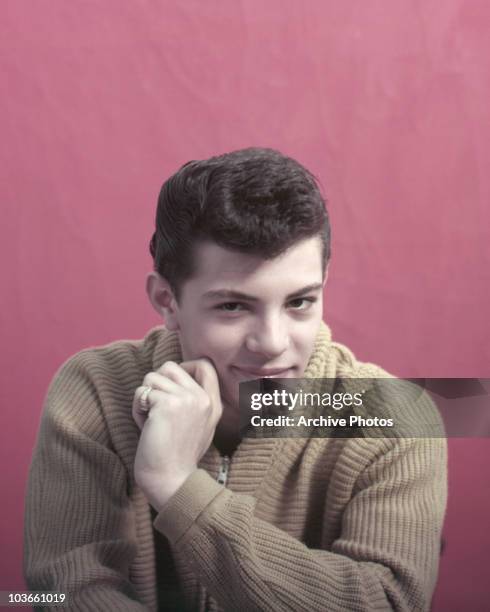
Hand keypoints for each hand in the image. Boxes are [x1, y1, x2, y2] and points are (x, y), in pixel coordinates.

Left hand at [132, 359, 221, 510]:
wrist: (172, 481)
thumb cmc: (178, 457)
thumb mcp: (200, 427)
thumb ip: (194, 403)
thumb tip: (174, 378)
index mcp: (213, 404)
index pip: (205, 365)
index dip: (183, 366)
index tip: (171, 385)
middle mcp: (202, 398)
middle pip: (170, 366)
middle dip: (156, 384)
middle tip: (156, 408)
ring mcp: (186, 399)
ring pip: (152, 377)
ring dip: (144, 397)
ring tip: (150, 420)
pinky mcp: (166, 404)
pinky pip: (141, 393)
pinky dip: (137, 410)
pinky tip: (145, 427)